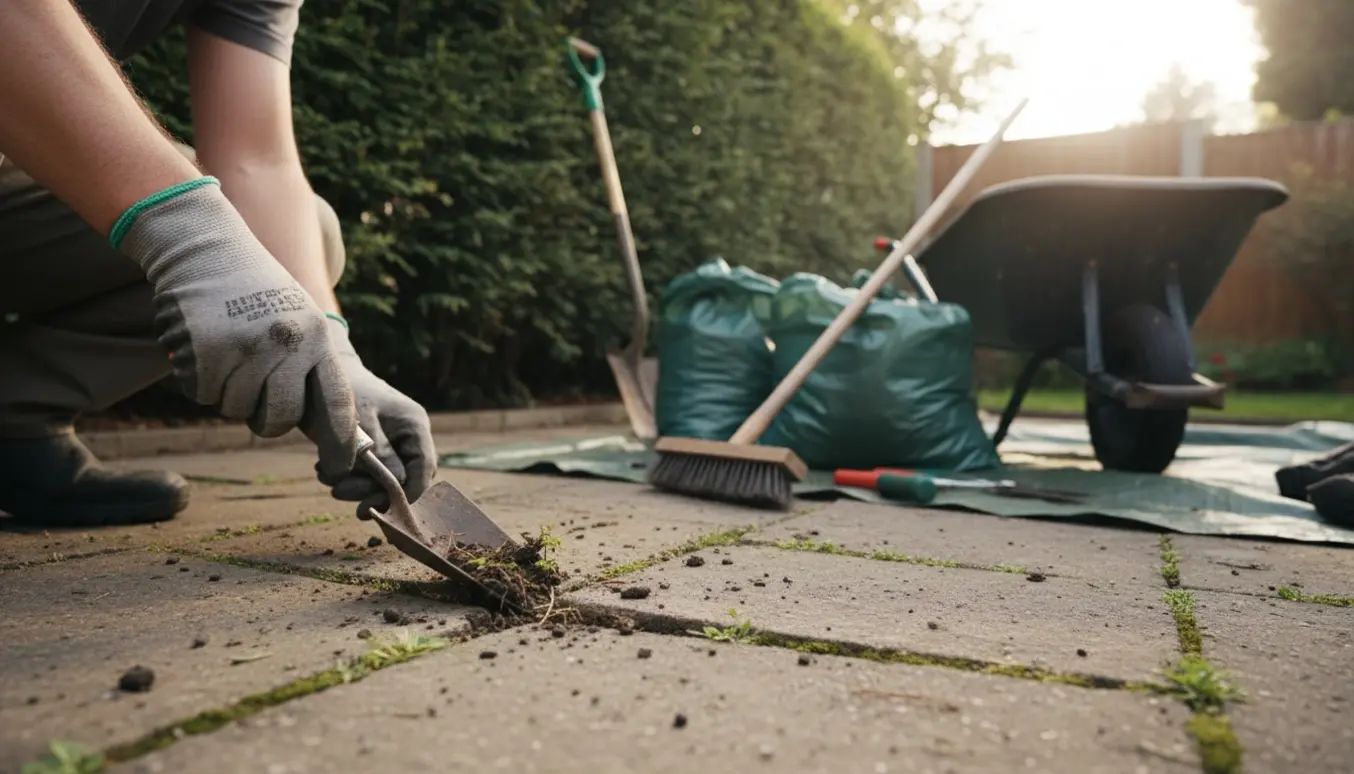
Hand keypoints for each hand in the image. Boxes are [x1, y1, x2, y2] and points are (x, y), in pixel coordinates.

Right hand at [116, 178, 358, 478]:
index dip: (341, 443)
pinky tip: (203, 346)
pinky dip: (198, 381)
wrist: (204, 247)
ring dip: (228, 394)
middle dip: (267, 419)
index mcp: (315, 338)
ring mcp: (243, 350)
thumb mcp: (299, 319)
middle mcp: (284, 345)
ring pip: (236, 410)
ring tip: (228, 352)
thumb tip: (338, 431)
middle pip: (280, 420)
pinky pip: (201, 396)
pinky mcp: (203, 353)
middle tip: (255, 392)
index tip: (342, 466)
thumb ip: (312, 367)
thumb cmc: (257, 292)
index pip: (337, 405)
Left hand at [318, 317, 436, 509]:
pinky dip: (347, 478)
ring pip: (383, 481)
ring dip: (355, 487)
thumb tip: (394, 487)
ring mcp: (390, 443)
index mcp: (414, 425)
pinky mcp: (371, 449)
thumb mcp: (358, 422)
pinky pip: (367, 475)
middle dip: (372, 492)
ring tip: (325, 476)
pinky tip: (325, 470)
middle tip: (339, 493)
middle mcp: (408, 436)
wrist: (314, 373)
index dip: (408, 494)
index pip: (424, 469)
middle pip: (404, 479)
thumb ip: (379, 454)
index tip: (381, 510)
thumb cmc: (340, 391)